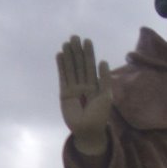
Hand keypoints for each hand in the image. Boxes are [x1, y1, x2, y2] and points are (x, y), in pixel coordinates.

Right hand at [56, 35, 112, 154]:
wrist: (88, 130)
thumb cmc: (100, 115)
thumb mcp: (106, 96)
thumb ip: (105, 79)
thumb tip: (103, 61)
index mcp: (95, 85)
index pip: (91, 66)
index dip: (89, 54)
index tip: (87, 41)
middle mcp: (84, 85)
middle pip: (80, 65)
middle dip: (77, 51)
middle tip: (75, 37)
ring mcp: (74, 89)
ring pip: (71, 69)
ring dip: (69, 56)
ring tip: (67, 43)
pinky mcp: (65, 94)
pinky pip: (63, 77)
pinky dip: (61, 67)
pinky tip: (60, 55)